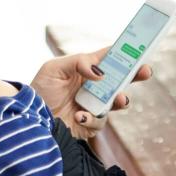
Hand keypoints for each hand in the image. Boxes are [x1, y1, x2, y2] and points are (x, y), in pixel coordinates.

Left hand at [30, 47, 151, 139]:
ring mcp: (94, 106)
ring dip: (121, 99)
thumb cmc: (39, 91)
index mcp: (86, 70)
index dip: (125, 53)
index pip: (109, 58)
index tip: (139, 49)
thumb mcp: (54, 69)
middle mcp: (93, 87)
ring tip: (120, 99)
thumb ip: (78, 63)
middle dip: (136, 74)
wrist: (29, 121)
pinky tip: (79, 116)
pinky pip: (100, 121)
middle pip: (121, 79)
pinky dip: (92, 118)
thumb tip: (100, 73)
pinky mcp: (90, 125)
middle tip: (145, 71)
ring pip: (117, 102)